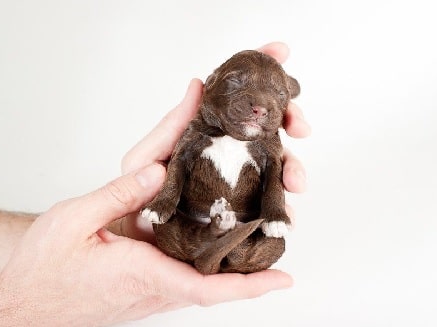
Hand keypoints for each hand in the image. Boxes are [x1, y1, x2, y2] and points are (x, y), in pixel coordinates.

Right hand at [0, 164, 292, 325]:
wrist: (25, 303)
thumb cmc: (43, 269)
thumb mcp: (73, 221)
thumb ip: (119, 194)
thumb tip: (159, 171)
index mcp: (139, 272)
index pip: (204, 286)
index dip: (248, 285)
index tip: (283, 279)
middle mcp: (154, 286)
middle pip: (215, 276)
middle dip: (252, 258)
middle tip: (278, 218)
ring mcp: (153, 289)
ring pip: (205, 276)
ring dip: (235, 255)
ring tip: (260, 218)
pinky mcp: (147, 284)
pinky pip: (188, 271)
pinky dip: (210, 254)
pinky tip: (219, 228)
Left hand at [118, 42, 310, 240]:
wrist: (140, 237)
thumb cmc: (137, 196)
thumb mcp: (147, 157)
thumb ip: (172, 126)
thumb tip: (197, 84)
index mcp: (206, 131)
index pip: (236, 95)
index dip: (259, 70)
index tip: (281, 51)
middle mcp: (226, 149)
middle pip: (268, 125)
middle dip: (291, 119)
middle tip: (300, 126)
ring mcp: (237, 177)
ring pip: (277, 162)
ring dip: (293, 166)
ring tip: (295, 182)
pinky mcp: (243, 207)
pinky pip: (270, 201)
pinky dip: (284, 206)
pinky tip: (287, 213)